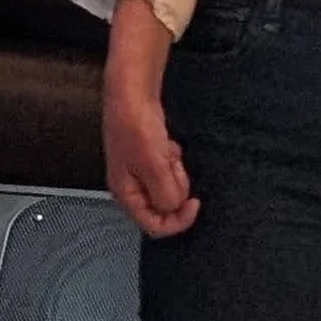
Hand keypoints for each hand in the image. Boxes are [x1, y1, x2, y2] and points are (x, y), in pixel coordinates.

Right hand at [105, 82, 197, 238]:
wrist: (131, 94)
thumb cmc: (135, 126)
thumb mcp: (154, 164)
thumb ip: (165, 193)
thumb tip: (174, 207)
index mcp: (126, 194)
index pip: (154, 226)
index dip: (177, 220)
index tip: (194, 202)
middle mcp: (131, 188)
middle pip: (163, 207)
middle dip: (175, 187)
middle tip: (173, 165)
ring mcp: (139, 173)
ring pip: (168, 189)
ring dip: (174, 172)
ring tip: (167, 151)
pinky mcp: (148, 160)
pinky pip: (167, 172)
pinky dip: (172, 161)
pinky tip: (165, 144)